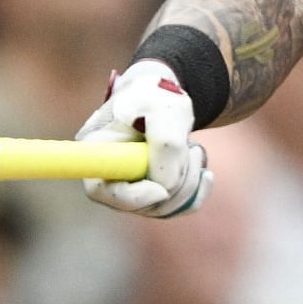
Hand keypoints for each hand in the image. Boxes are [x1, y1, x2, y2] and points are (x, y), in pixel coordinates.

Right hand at [76, 61, 211, 215]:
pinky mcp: (151, 192)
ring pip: (163, 207)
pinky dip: (197, 192)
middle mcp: (108, 174)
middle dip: (175, 181)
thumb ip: (166, 145)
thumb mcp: (164, 109)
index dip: (132, 197)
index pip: (99, 190)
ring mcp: (129, 187)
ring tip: (195, 149)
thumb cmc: (157, 96)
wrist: (165, 96)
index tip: (161, 189)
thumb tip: (166, 186)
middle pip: (140, 204)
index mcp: (96, 150)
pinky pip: (177, 207)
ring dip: (189, 181)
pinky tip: (205, 174)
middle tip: (192, 149)